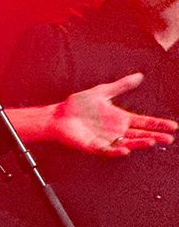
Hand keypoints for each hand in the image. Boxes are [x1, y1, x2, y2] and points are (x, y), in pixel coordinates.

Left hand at [51, 72, 176, 155]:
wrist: (58, 115)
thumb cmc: (78, 105)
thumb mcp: (102, 92)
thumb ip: (121, 86)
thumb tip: (139, 76)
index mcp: (120, 119)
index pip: (144, 122)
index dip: (158, 124)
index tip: (173, 126)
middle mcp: (117, 131)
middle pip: (140, 134)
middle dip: (155, 136)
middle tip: (169, 139)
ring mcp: (107, 139)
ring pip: (128, 143)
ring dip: (140, 143)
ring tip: (152, 141)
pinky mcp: (95, 146)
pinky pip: (108, 150)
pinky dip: (116, 150)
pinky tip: (125, 149)